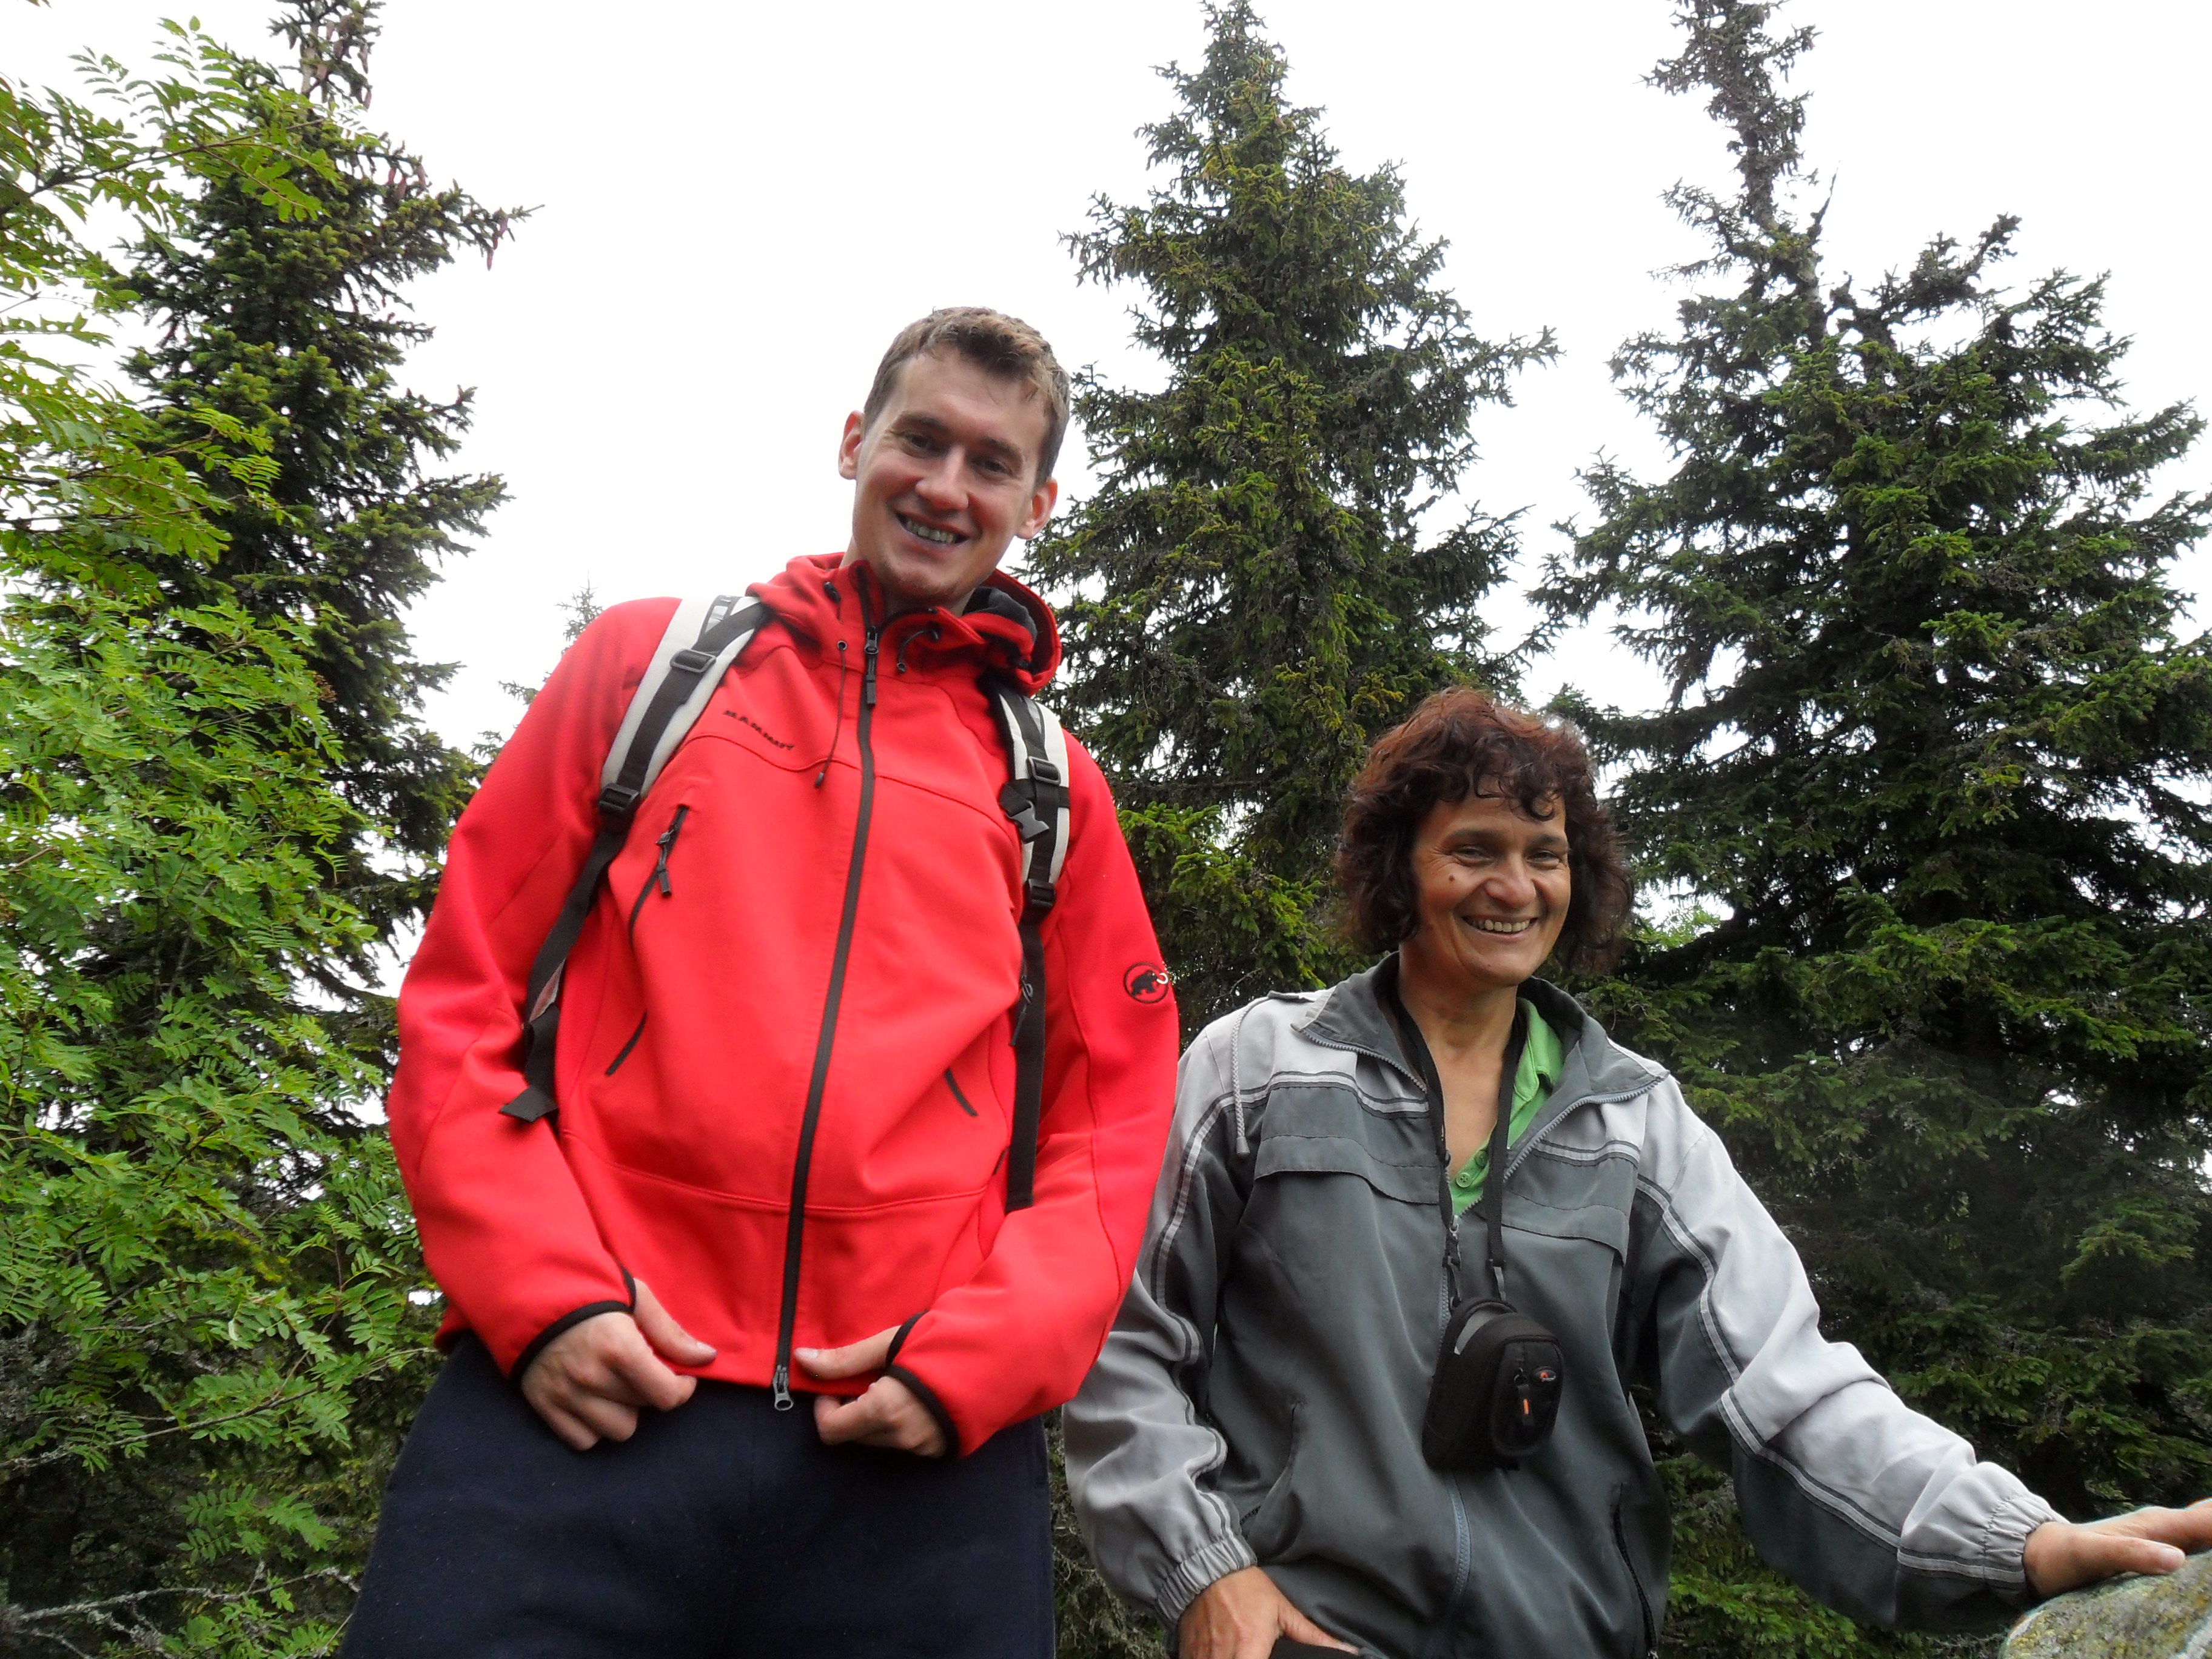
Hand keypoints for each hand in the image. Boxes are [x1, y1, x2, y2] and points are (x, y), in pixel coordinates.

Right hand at [519, 1279, 715, 1450]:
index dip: (682, 1388)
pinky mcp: (545, 1407)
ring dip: (625, 1412)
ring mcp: (566, 1396)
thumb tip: (708, 1357)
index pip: (666, 1395)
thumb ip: (671, 1333)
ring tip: (618, 1386)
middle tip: (641, 1370)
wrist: (529, 1295)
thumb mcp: (637, 1298)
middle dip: (650, 1390)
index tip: (681, 1376)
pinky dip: (594, 1427)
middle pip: (644, 1409)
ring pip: (618, 1431)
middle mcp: (591, 1377)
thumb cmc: (590, 1293)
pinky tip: (595, 1401)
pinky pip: (583, 1441)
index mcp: (618, 1348)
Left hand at [794, 1325, 946, 1455]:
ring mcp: (923, 1448)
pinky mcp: (941, 1450)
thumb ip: (845, 1359)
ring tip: (899, 1383)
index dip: (825, 1406)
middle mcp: (901, 1438)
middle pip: (854, 1434)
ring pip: (879, 1439)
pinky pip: (905, 1442)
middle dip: (852, 1409)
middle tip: (870, 1377)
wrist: (1003, 1357)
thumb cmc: (943, 1342)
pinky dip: (900, 1424)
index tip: (839, 1384)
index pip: (831, 1430)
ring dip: (877, 1416)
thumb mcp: (891, 1342)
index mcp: (883, 1412)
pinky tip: (919, 1397)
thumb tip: (801, 1359)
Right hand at [1178, 1566, 1355, 1658]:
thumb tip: (1348, 1650)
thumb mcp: (1282, 1609)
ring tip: (1238, 1654)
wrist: (1206, 1566)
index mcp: (1249, 1647)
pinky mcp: (1188, 1652)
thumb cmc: (1245, 1587)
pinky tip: (1221, 1655)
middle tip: (1255, 1655)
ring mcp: (1203, 1656)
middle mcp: (1224, 1655)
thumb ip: (1313, 1635)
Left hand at [2025, 1499, 2211, 1597]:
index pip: (2210, 1518)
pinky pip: (2198, 1559)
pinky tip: (2208, 1587)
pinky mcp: (2161, 1562)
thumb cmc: (2065, 1554)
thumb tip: (2176, 1558)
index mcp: (2159, 1524)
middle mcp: (2168, 1531)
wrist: (2040, 1557)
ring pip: (2210, 1541)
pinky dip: (2209, 1563)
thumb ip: (2130, 1553)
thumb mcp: (2091, 1554)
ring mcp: (2167, 1546)